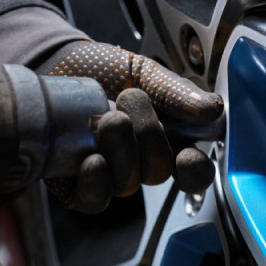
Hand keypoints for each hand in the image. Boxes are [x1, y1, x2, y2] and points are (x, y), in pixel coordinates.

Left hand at [35, 41, 222, 213]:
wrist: (52, 64)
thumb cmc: (101, 70)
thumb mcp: (143, 72)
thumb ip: (176, 91)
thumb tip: (212, 109)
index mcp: (166, 140)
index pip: (192, 172)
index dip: (194, 171)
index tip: (187, 156)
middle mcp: (139, 162)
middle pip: (158, 173)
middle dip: (147, 135)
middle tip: (128, 98)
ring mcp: (109, 175)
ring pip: (127, 185)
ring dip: (120, 150)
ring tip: (105, 117)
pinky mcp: (77, 186)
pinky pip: (94, 201)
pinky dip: (96, 183)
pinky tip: (92, 159)